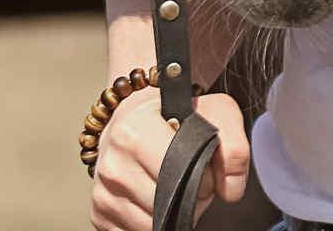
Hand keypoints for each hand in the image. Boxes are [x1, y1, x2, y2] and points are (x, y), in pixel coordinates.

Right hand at [88, 86, 248, 230]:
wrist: (133, 118)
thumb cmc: (176, 116)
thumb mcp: (214, 112)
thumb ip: (234, 146)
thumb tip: (231, 190)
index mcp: (134, 132)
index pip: (179, 176)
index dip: (203, 180)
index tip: (204, 167)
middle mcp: (113, 163)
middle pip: (166, 206)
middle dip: (190, 200)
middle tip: (191, 178)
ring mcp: (102, 191)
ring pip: (152, 226)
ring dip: (172, 214)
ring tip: (173, 186)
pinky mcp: (99, 214)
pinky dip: (153, 224)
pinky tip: (155, 199)